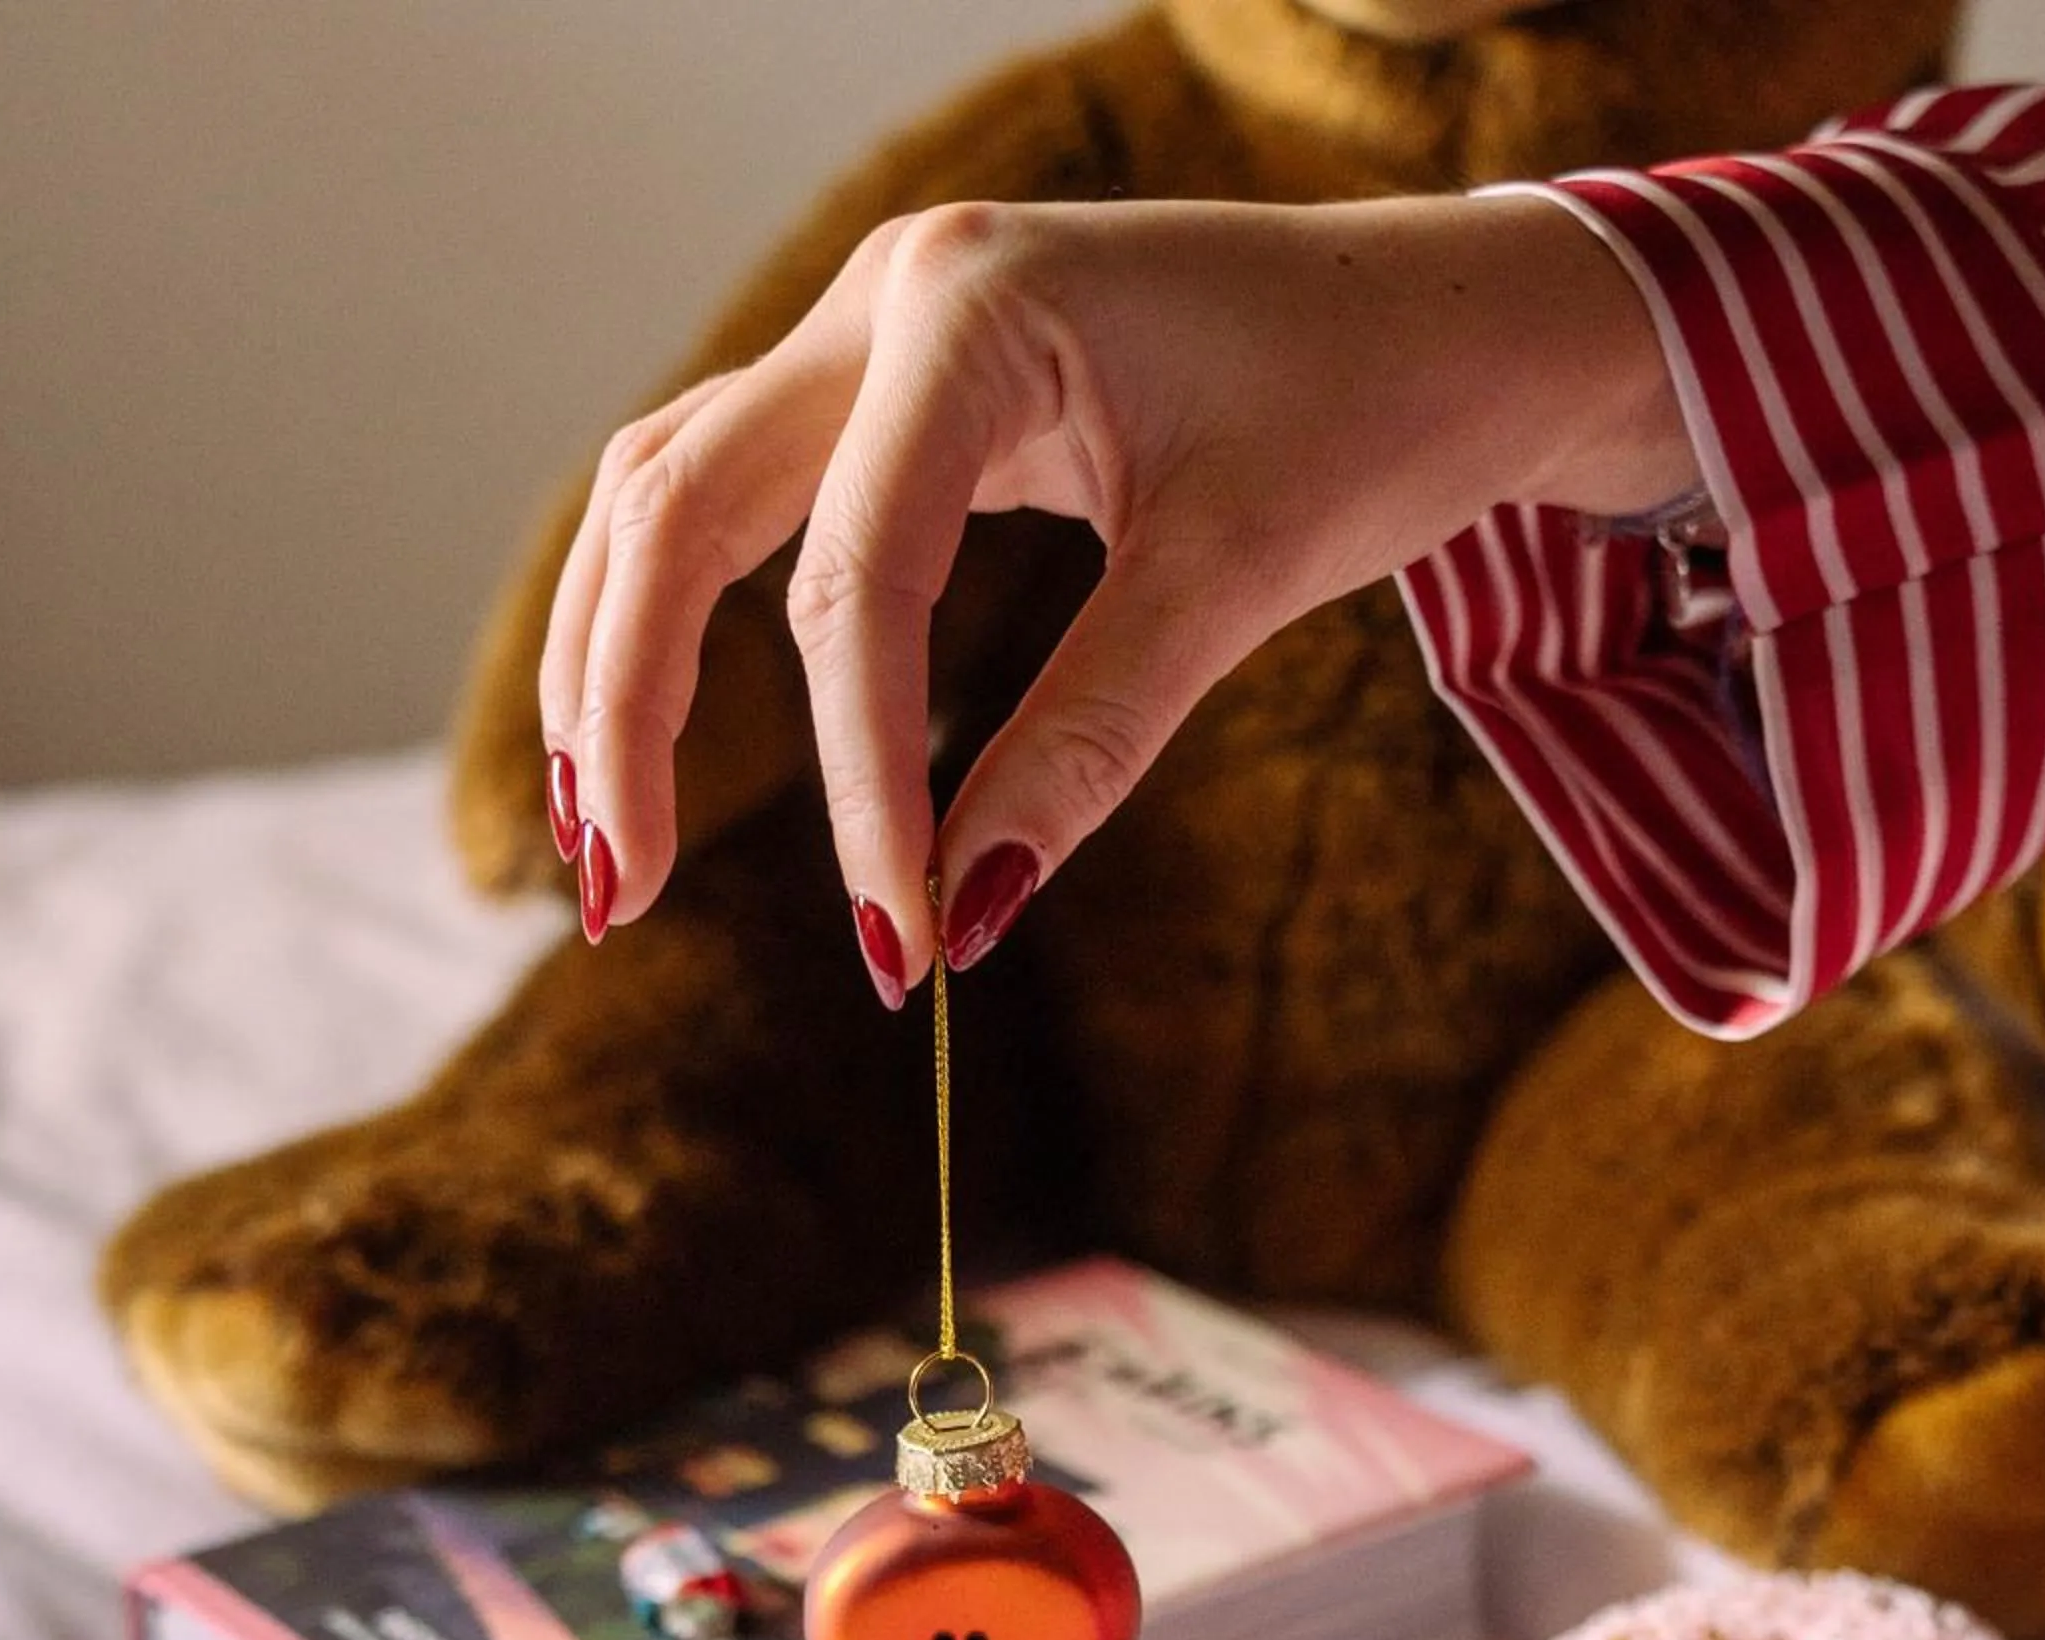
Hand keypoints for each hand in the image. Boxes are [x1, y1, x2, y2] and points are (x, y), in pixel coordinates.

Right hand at [540, 194, 1688, 985]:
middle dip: (626, 709)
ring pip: (669, 490)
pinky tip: (654, 735)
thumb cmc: (1369, 409)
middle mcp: (888, 295)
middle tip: (617, 897)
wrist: (1446, 310)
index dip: (861, 779)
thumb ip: (1089, 737)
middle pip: (674, 505)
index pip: (858, 581)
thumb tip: (962, 906)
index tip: (902, 941)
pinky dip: (679, 616)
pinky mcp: (890, 386)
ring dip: (614, 661)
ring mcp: (874, 328)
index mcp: (975, 310)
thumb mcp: (1237, 578)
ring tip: (598, 842)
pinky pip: (740, 497)